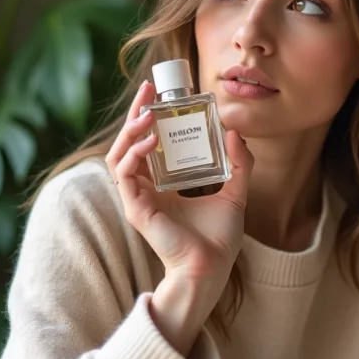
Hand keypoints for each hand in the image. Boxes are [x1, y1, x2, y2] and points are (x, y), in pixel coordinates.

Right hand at [105, 81, 253, 350]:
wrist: (210, 268)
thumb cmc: (217, 240)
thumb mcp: (234, 193)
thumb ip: (238, 165)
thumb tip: (235, 132)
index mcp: (163, 185)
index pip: (147, 144)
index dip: (149, 118)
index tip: (158, 94)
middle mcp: (146, 189)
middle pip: (129, 143)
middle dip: (136, 114)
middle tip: (148, 90)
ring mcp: (137, 199)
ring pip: (120, 155)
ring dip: (130, 131)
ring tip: (147, 113)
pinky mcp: (135, 209)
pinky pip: (124, 174)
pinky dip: (135, 154)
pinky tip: (151, 140)